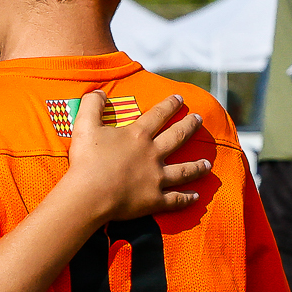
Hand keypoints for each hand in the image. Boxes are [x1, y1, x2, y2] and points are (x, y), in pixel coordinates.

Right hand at [65, 90, 210, 220]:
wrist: (89, 194)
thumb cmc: (86, 160)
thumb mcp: (84, 125)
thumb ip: (92, 105)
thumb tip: (99, 92)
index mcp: (138, 135)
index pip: (158, 115)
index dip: (170, 104)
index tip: (180, 98)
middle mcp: (153, 154)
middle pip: (177, 137)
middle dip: (189, 126)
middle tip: (199, 120)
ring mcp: (156, 178)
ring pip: (184, 170)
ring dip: (197, 166)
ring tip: (208, 163)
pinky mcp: (154, 200)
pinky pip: (175, 199)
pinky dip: (187, 199)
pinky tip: (196, 197)